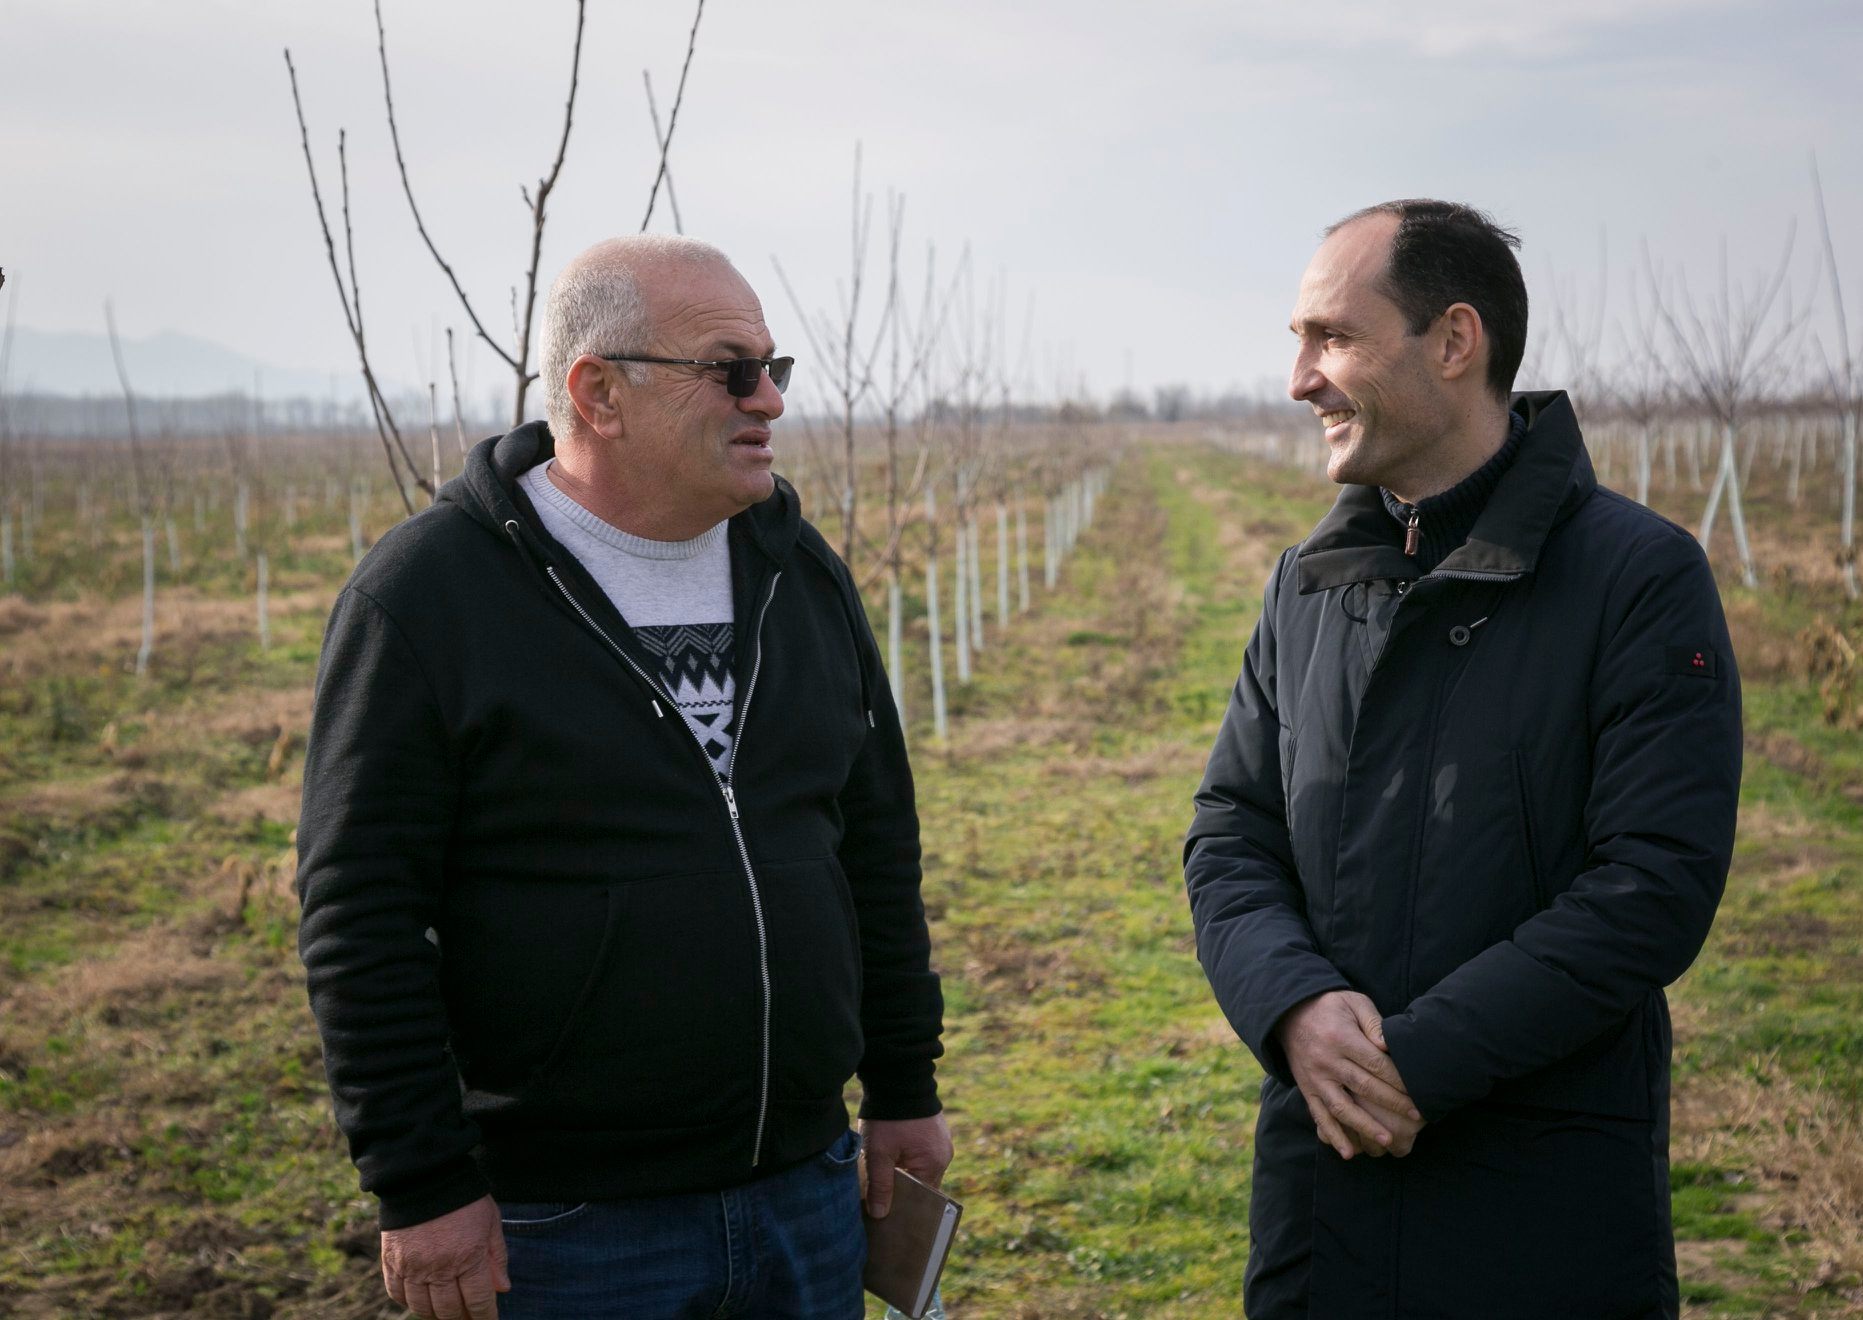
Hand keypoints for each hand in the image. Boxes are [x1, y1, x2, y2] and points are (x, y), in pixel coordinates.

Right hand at [381, 1195, 509, 1319]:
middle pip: (449, 1310)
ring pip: (422, 1307)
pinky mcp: (391, 1261)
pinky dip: (408, 1301)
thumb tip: (502, 1288)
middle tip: (468, 1317)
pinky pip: (397, 1293)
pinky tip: (419, 1299)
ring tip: (446, 1311)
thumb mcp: (490, 1222)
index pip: (478, 1300)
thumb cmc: (463, 1197)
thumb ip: (496, 1257)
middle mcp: (439, 1268)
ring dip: (436, 1314)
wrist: (425, 1175)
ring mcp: (412, 1267)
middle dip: (462, 1317)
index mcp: (468, 1257)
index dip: (485, 1316)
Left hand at [858, 1113, 952, 1218]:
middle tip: (880, 1195)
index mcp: (934, 1164)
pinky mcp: (935, 1131)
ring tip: (883, 1172)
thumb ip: (880, 1185)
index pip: (922, 1199)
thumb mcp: (879, 1153)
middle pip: (922, 1185)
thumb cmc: (889, 1117)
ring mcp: (941, 1141)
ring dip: (904, 1172)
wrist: (898, 1076)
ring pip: (921, 1168)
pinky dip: (908, 1158)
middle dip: (902, 1190)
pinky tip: (891, 1156)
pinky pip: (922, 1154)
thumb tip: (880, 1215)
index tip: (885, 1214)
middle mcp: (943, 1155)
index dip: (904, 1207)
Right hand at [1275, 990, 1421, 1159]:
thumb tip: (1388, 1045)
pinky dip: (1332, 1135)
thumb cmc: (1330, 1006)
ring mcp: (1314, 1078)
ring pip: (1341, 1107)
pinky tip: (1348, 1152)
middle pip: (1363, 1087)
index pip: (1376, 1064)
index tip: (1419, 1093)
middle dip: (1392, 1105)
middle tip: (1417, 1119)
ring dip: (1364, 1126)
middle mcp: (1326, 1061)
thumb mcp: (1353, 1002)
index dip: (1398, 1081)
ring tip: (1386, 1141)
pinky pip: (1319, 1115)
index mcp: (1341, 1038)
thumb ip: (1373, 1022)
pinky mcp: (1306, 1089)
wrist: (1288, 1013)